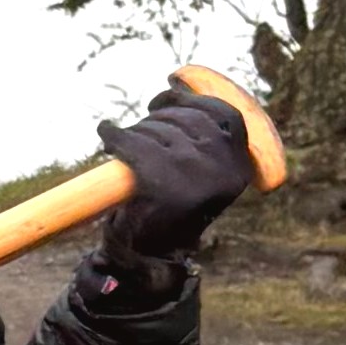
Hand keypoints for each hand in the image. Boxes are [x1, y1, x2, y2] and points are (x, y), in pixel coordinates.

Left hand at [71, 83, 262, 297]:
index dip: (196, 96)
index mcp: (238, 169)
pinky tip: (106, 131)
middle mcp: (221, 170)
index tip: (172, 86)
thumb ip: (204, 138)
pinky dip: (113, 134)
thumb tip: (183, 86)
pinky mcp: (158, 182)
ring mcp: (190, 176)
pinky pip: (131, 142)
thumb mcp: (201, 174)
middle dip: (160, 115)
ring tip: (127, 147)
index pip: (225, 115)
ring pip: (156, 130)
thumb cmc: (170, 211)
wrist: (146, 258)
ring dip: (136, 132)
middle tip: (143, 126)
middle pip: (188, 118)